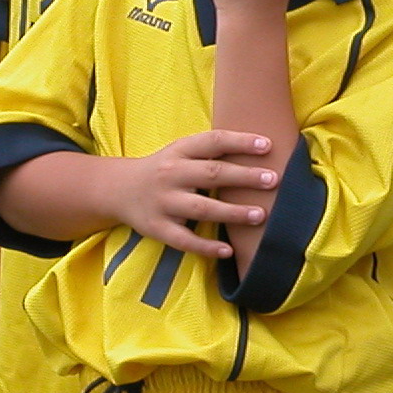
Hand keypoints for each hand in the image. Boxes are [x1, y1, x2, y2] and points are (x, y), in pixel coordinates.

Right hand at [105, 129, 279, 259]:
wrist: (118, 189)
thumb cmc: (165, 168)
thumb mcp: (181, 152)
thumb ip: (212, 151)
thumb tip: (261, 149)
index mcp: (180, 151)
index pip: (213, 141)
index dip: (240, 142)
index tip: (268, 146)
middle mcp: (171, 174)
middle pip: (211, 174)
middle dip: (243, 177)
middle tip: (273, 180)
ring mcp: (163, 203)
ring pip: (201, 208)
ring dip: (232, 212)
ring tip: (260, 215)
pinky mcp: (157, 228)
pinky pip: (184, 240)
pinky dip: (206, 247)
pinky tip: (228, 251)